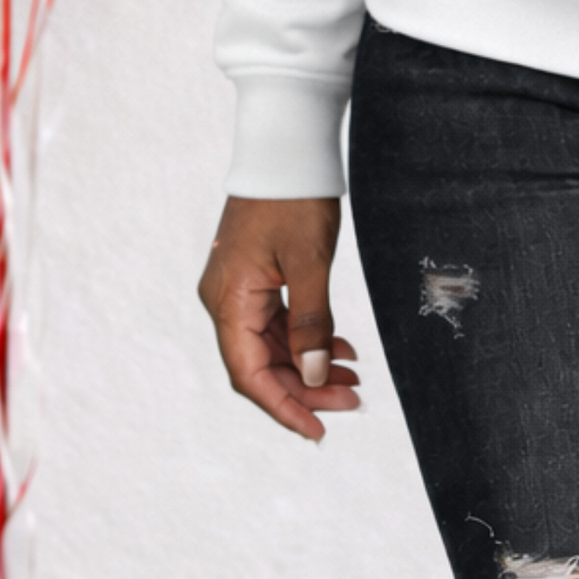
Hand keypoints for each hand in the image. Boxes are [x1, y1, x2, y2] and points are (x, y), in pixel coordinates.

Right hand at [197, 196, 362, 441]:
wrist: (286, 149)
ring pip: (271, 346)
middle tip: (353, 399)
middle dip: (306, 388)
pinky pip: (276, 322)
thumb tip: (313, 376)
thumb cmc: (294, 199)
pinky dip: (307, 338)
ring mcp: (237, 289)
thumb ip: (311, 323)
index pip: (250, 375)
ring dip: (310, 364)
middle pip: (261, 364)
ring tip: (354, 377)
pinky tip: (340, 346)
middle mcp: (224, 300)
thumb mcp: (309, 263)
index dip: (284, 407)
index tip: (319, 429)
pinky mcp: (254, 278)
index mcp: (228, 301)